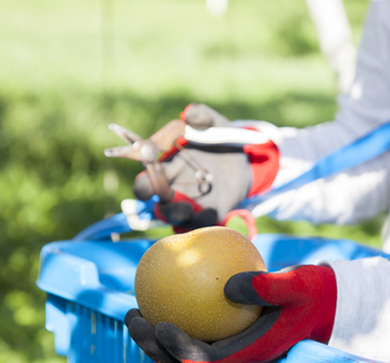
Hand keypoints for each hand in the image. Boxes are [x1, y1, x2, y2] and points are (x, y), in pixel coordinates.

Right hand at [112, 104, 279, 232]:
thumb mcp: (215, 124)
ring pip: (173, 216)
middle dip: (155, 199)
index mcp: (167, 170)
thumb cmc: (221, 140)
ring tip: (185, 206)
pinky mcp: (209, 213)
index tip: (148, 176)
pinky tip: (211, 208)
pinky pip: (200, 222)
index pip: (145, 182)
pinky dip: (201, 219)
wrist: (246, 159)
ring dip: (174, 213)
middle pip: (154, 202)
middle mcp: (174, 189)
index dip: (142, 181)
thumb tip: (189, 113)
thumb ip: (202, 115)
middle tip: (163, 192)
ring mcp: (190, 204)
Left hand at [125, 265, 336, 362]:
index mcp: (251, 353)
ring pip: (182, 352)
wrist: (324, 302)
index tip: (159, 325)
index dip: (179, 350)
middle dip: (154, 348)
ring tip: (134, 310)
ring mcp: (228, 347)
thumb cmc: (313, 291)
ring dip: (154, 338)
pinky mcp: (224, 334)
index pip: (207, 362)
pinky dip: (171, 315)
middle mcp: (235, 355)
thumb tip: (229, 286)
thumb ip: (269, 286)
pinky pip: (191, 327)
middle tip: (134, 319)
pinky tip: (155, 290)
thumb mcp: (299, 283)